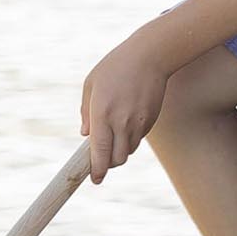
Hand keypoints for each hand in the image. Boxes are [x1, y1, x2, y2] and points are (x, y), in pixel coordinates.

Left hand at [79, 38, 169, 184]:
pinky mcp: (151, 121)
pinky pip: (138, 140)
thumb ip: (86, 112)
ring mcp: (139, 123)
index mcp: (102, 114)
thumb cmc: (115, 67)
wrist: (150, 56)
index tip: (95, 179)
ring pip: (128, 152)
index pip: (99, 152)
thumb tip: (85, 135)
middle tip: (102, 160)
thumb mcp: (91, 84)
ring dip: (119, 152)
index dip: (97, 170)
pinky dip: (130, 140)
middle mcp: (121, 122)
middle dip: (108, 164)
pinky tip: (126, 122)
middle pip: (116, 159)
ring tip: (113, 136)